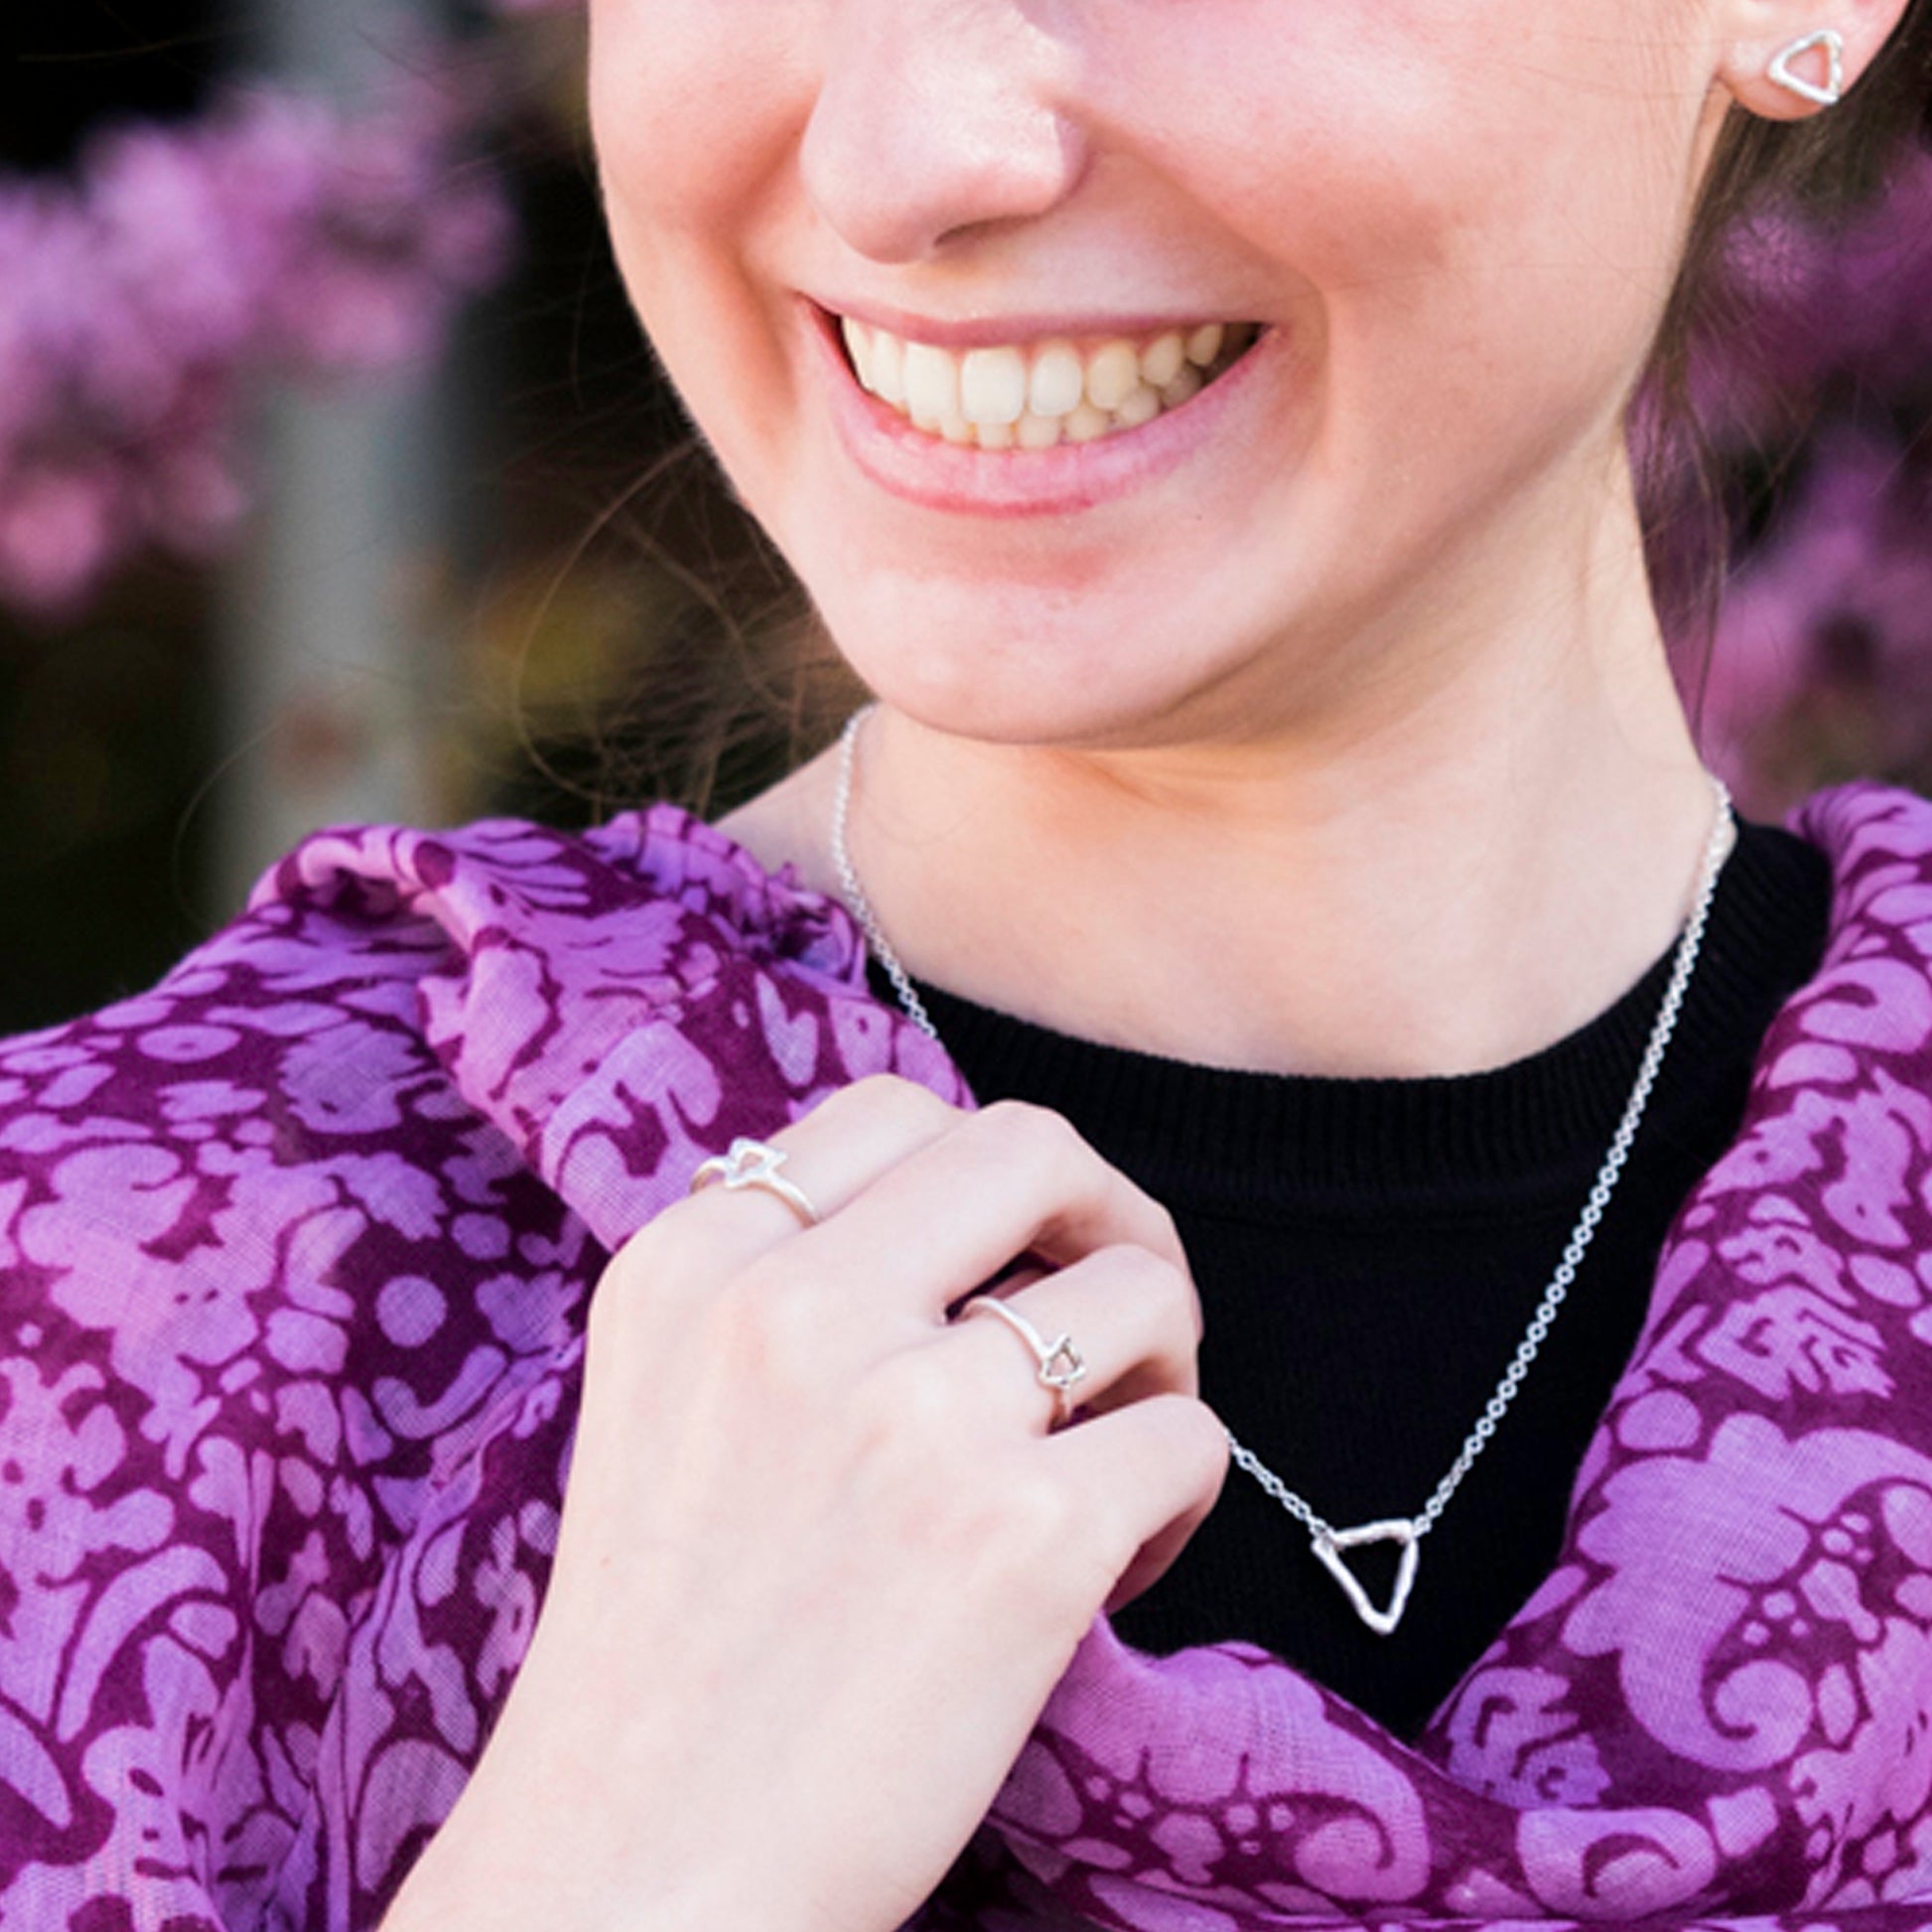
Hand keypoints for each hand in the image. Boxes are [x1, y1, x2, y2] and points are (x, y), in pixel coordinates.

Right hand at [385, 1076, 1226, 1931]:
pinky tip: (1104, 1571)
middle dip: (1106, 1216)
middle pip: (1033, 1148)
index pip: (896, 1110)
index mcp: (694, 1265)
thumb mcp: (666, 1400)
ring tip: (1106, 1465)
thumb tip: (968, 1214)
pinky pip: (1189, 1439)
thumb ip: (782, 1281)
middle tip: (1113, 1318)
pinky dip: (1178, 1499)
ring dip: (1158, 1367)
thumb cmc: (668, 1652)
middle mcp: (795, 1310)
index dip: (985, 1182)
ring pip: (1139, 1287)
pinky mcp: (1020, 1537)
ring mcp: (911, 1415)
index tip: (1003, 1264)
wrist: (635, 1880)